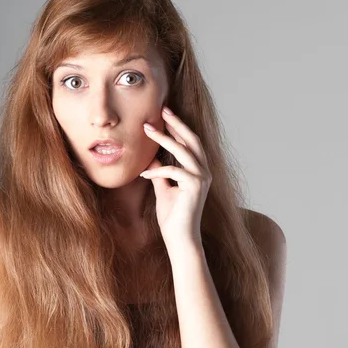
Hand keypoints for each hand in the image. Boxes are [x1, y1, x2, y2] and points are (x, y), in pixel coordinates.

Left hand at [140, 107, 211, 247]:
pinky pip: (175, 171)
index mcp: (198, 171)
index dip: (178, 127)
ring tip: (147, 128)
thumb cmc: (172, 216)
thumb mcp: (163, 189)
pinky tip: (143, 172)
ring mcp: (202, 179)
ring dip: (164, 138)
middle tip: (161, 109)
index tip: (164, 114)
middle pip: (191, 140)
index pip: (189, 143)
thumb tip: (151, 157)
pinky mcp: (195, 187)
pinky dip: (158, 169)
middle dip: (176, 123)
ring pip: (183, 151)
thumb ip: (160, 173)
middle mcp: (204, 172)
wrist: (179, 238)